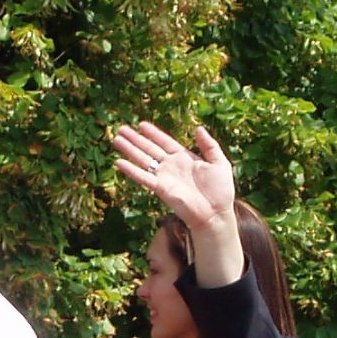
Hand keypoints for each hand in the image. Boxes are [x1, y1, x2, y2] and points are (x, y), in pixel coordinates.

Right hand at [110, 122, 234, 229]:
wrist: (215, 214)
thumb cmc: (220, 191)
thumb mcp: (220, 163)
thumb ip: (209, 145)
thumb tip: (198, 128)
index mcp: (184, 158)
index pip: (165, 142)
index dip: (153, 133)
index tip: (141, 124)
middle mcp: (171, 166)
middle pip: (149, 149)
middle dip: (135, 139)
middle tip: (121, 128)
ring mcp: (164, 177)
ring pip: (143, 160)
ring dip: (129, 150)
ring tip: (116, 140)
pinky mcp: (161, 189)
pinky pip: (143, 177)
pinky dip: (131, 170)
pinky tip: (119, 162)